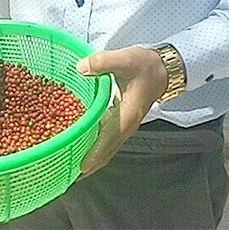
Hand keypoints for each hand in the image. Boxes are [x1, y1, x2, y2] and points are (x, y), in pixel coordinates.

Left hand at [76, 46, 167, 177]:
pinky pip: (106, 138)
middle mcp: (126, 125)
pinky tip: (80, 139)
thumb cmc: (145, 65)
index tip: (79, 168)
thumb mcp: (125, 59)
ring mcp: (124, 125)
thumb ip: (102, 62)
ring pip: (106, 147)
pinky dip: (94, 143)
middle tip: (66, 170)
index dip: (94, 154)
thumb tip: (80, 68)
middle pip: (106, 151)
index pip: (108, 140)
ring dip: (90, 155)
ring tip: (69, 159)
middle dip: (88, 164)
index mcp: (127, 115)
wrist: (162, 68)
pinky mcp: (121, 120)